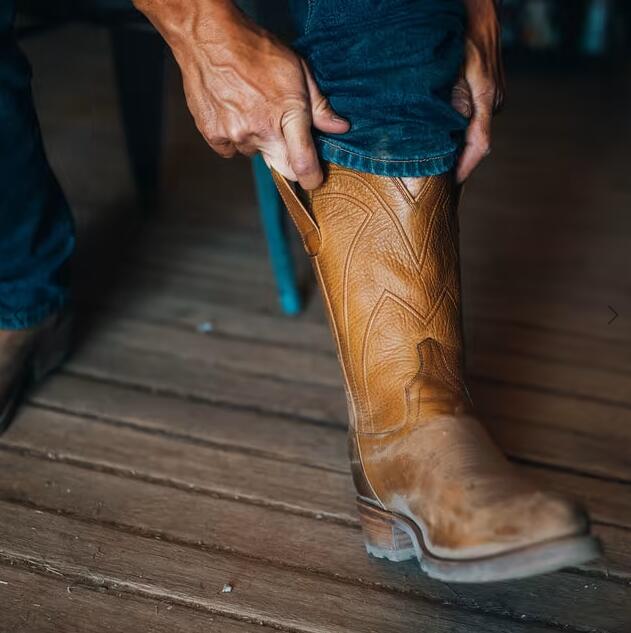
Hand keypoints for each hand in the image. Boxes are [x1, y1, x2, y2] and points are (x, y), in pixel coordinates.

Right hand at [134, 0, 348, 189]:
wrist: (209, 37)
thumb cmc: (256, 49)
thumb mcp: (297, 70)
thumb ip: (319, 105)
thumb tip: (339, 128)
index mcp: (288, 114)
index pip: (303, 164)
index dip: (312, 178)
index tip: (314, 179)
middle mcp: (261, 130)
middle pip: (280, 166)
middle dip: (286, 158)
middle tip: (280, 130)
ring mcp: (235, 135)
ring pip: (254, 153)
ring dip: (257, 140)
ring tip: (252, 109)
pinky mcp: (214, 135)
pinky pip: (230, 149)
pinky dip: (234, 137)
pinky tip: (234, 113)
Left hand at [452, 0, 504, 182]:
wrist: (479, 5)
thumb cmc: (459, 30)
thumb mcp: (449, 66)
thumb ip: (451, 99)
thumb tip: (446, 132)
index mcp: (486, 96)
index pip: (480, 144)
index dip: (466, 166)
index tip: (452, 182)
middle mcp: (494, 100)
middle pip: (476, 140)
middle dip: (457, 157)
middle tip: (435, 175)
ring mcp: (495, 95)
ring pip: (475, 128)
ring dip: (457, 141)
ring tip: (436, 157)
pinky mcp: (491, 90)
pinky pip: (475, 115)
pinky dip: (460, 125)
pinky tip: (443, 131)